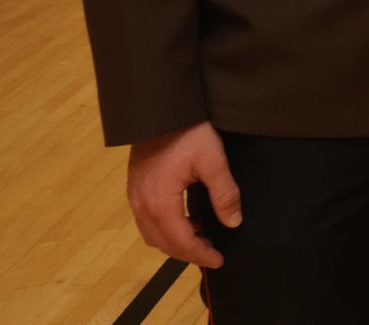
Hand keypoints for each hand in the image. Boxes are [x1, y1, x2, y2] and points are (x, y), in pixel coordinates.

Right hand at [127, 120, 239, 268]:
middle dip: (188, 252)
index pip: (180, 242)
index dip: (200, 255)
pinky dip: (165, 228)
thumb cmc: (187, 132)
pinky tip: (185, 218)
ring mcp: (134, 197)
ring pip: (152, 234)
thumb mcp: (213, 160)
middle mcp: (141, 204)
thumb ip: (224, 193)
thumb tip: (233, 222)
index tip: (219, 260)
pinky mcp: (134, 188)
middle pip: (163, 243)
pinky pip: (147, 220)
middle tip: (212, 252)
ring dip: (175, 242)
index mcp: (160, 202)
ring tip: (201, 236)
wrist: (160, 109)